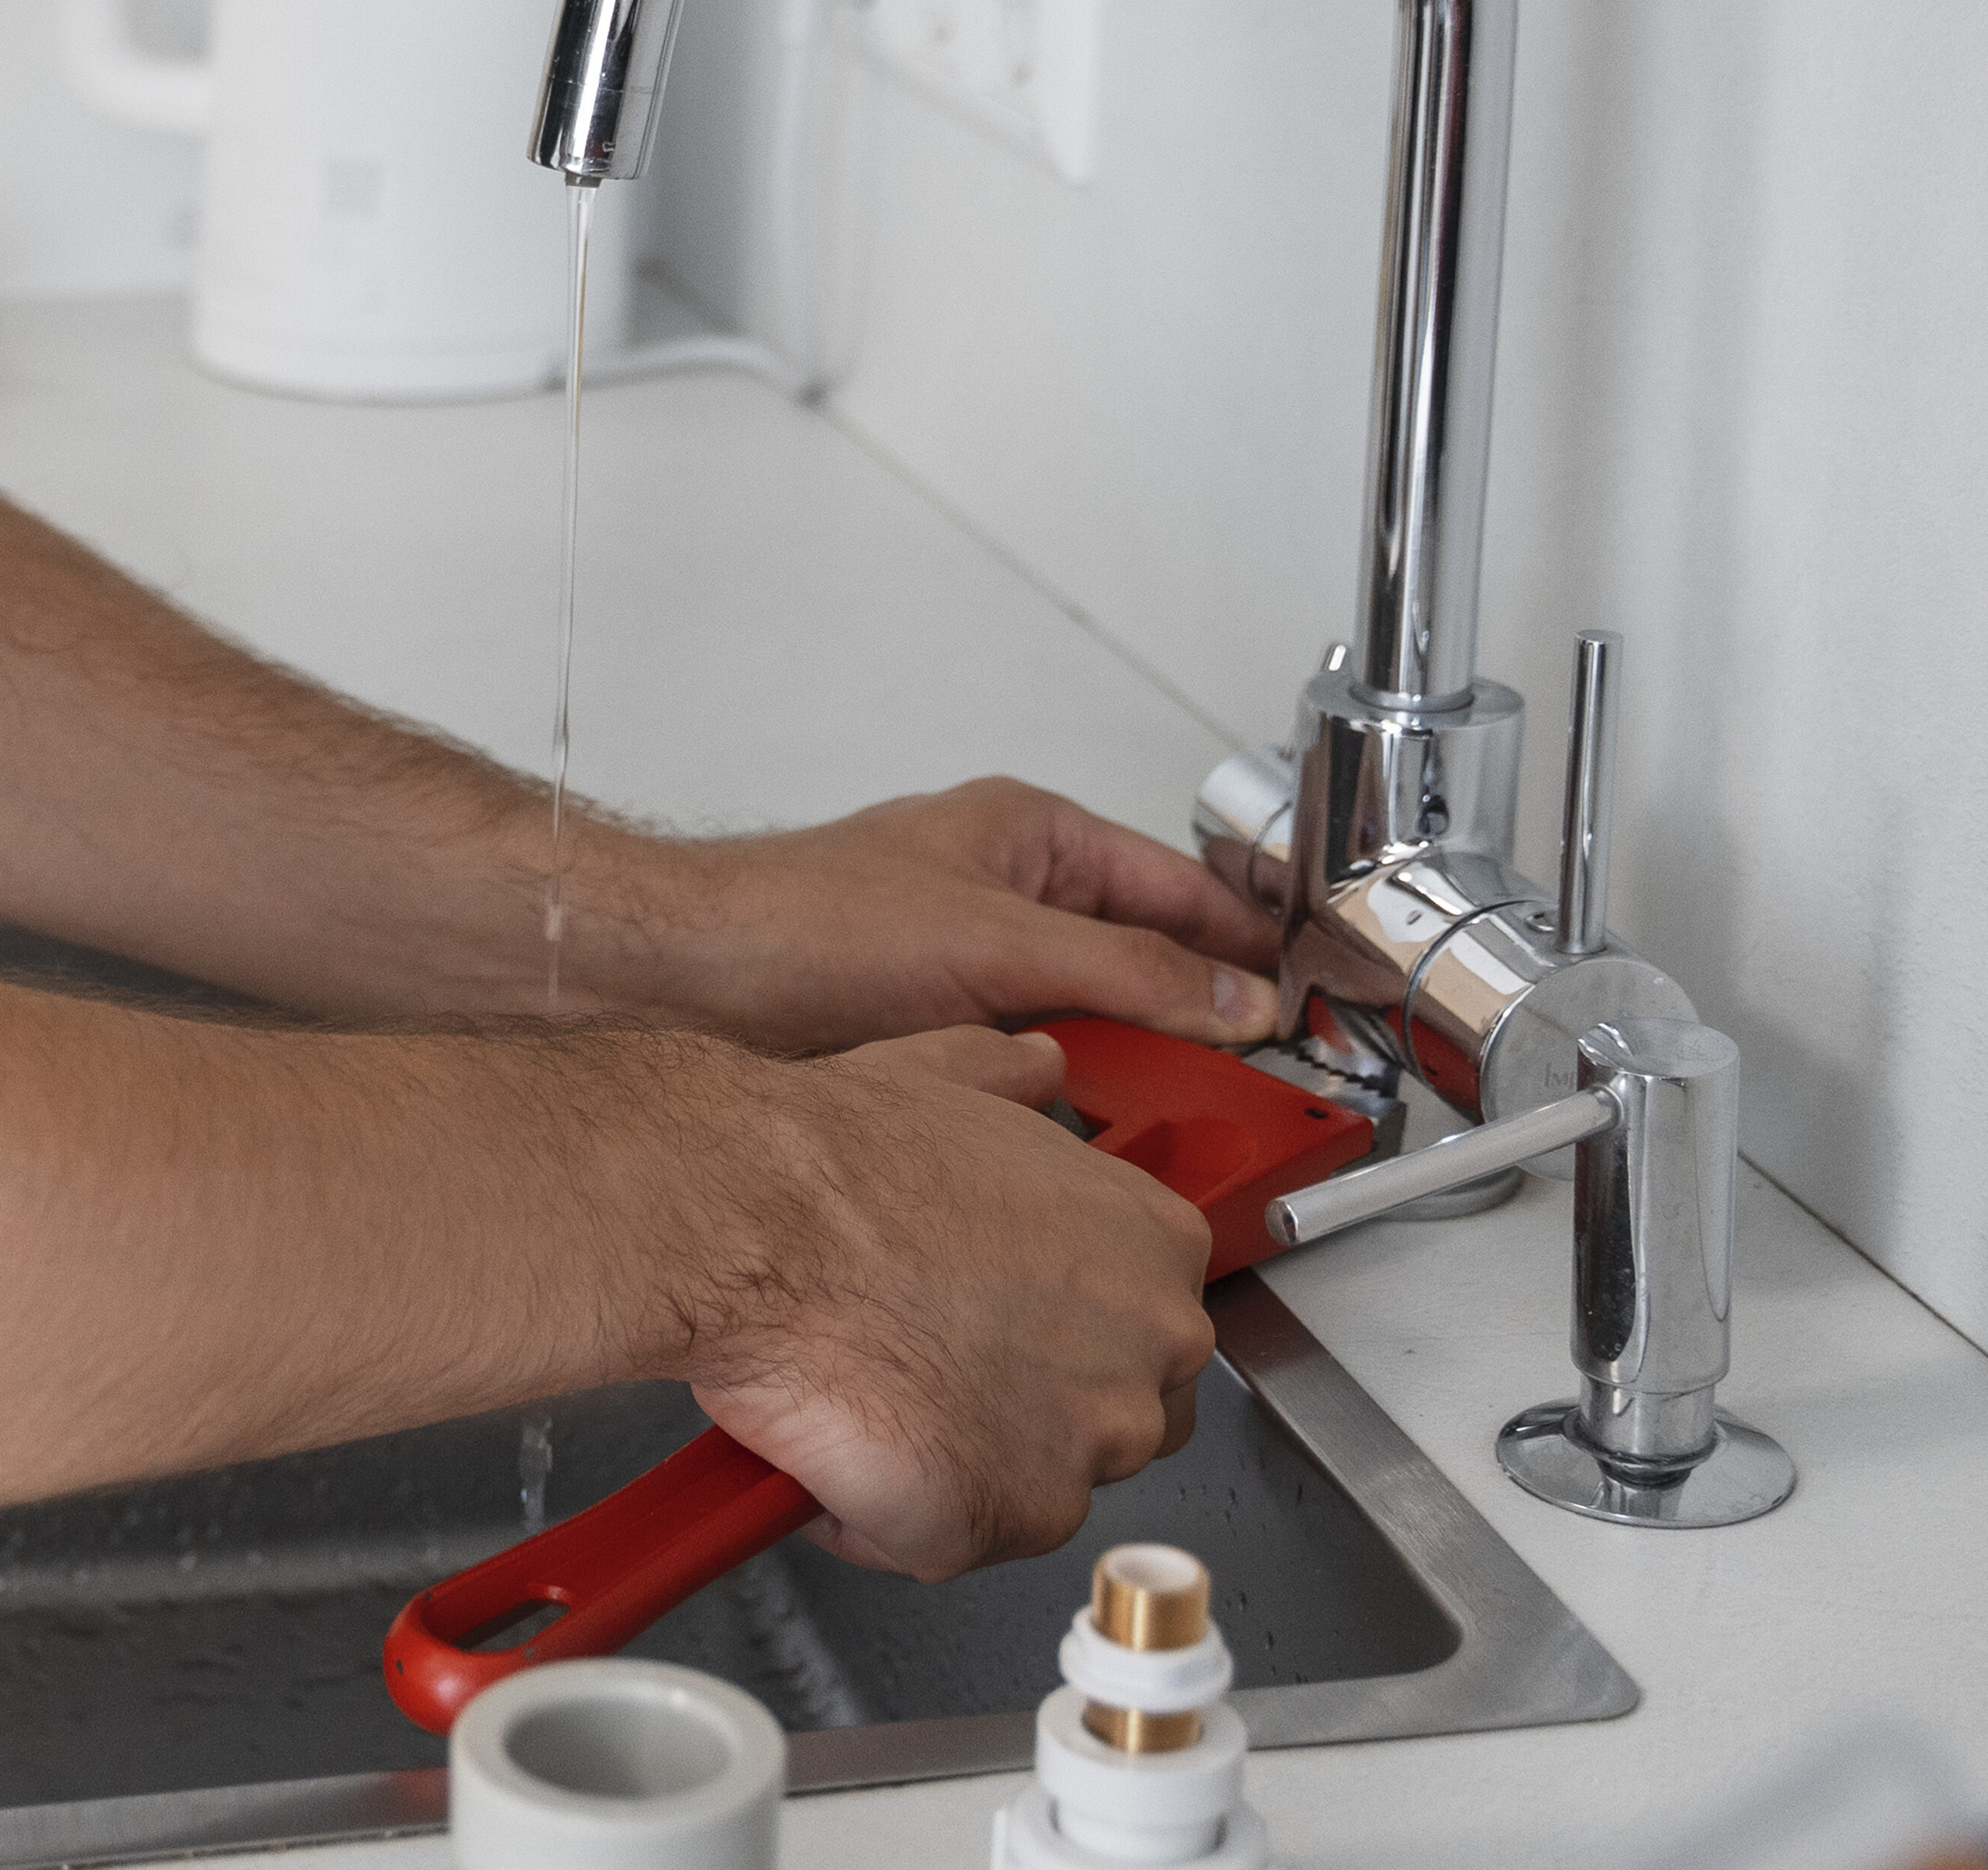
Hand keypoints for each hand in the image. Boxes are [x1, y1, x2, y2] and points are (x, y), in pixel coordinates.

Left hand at [577, 777, 1296, 1055]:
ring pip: (1087, 1026)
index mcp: (1030, 839)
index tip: (1304, 998)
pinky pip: (1030, 1072)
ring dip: (1124, 1073)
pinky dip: (1062, 1104)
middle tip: (1248, 1083)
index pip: (1178, 886)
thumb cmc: (801, 926)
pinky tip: (1080, 1147)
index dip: (1246, 941)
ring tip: (1171, 1122)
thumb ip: (1125, 969)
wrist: (683, 989)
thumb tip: (1232, 998)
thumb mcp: (996, 941)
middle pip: (1138, 962)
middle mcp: (1003, 898)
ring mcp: (968, 969)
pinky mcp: (934, 1036)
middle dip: (1189, 1022)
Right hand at [687, 1025, 1220, 1575]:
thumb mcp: (948, 1075)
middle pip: (1113, 1419)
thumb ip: (1015, 1084)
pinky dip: (883, 1517)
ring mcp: (1088, 1443)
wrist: (757, 1225)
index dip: (1060, 1336)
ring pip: (1030, 1488)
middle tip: (924, 1368)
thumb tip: (1036, 1072)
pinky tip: (835, 1448)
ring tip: (867, 1399)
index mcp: (1155, 1244)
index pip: (1149, 1325)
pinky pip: (944, 1543)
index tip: (997, 1331)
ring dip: (953, 1462)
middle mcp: (1150, 1347)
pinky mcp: (1008, 1516)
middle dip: (1022, 1410)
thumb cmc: (836, 1165)